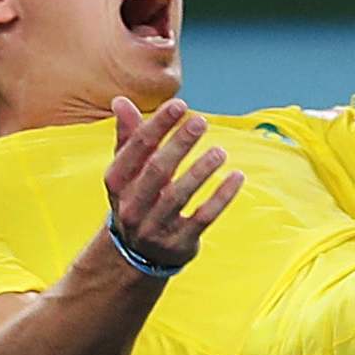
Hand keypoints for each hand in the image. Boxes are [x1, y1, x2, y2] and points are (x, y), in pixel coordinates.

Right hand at [103, 98, 243, 272]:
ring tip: (220, 151)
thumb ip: (128, 137)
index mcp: (117, 183)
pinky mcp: (178, 242)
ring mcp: (154, 227)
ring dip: (201, 170)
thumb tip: (121, 100)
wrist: (135, 253)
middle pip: (157, 171)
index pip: (136, 149)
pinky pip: (203, 217)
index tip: (180, 104)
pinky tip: (237, 176)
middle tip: (201, 121)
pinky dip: (221, 197)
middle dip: (179, 144)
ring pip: (178, 195)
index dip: (157, 126)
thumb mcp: (127, 171)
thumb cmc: (136, 197)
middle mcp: (131, 206)